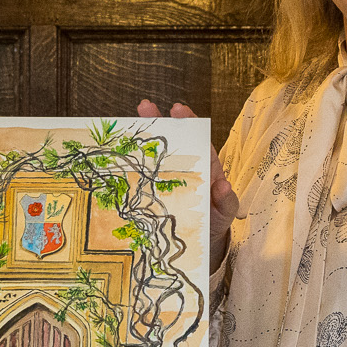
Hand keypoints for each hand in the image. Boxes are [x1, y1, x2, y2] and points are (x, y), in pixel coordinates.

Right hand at [135, 100, 237, 269]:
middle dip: (160, 121)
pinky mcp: (156, 191)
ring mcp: (169, 177)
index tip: (179, 109)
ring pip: (156, 153)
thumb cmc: (216, 219)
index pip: (197, 138)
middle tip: (146, 107)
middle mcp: (186, 166)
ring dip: (143, 136)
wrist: (201, 240)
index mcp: (205, 166)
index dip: (188, 122)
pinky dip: (132, 163)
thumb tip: (224, 186)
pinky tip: (120, 150)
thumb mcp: (225, 212)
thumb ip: (227, 201)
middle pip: (173, 139)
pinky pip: (144, 175)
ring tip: (130, 119)